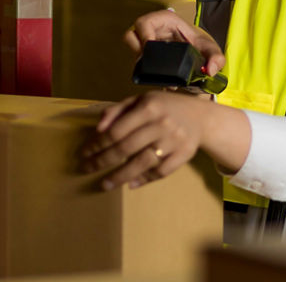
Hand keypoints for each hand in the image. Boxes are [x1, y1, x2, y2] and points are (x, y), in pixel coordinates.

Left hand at [80, 90, 208, 189]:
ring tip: (105, 184)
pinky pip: (161, 171)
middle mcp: (161, 124)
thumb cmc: (165, 107)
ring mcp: (173, 141)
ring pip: (142, 162)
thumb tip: (99, 129)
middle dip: (103, 161)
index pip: (117, 130)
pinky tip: (131, 184)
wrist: (201, 117)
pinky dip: (145, 179)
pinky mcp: (184, 155)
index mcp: (149, 107)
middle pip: (126, 148)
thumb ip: (118, 110)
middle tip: (88, 169)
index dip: (98, 144)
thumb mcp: (141, 100)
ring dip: (121, 176)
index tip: (85, 153)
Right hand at [124, 9, 225, 74]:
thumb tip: (210, 70)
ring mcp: (146, 41)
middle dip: (136, 50)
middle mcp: (152, 28)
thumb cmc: (201, 45)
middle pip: (131, 34)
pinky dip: (142, 68)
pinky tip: (155, 77)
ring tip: (153, 72)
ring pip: (130, 47)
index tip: (149, 49)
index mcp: (166, 19)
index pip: (144, 22)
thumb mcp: (211, 50)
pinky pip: (135, 59)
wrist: (197, 54)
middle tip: (149, 64)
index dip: (143, 35)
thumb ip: (217, 58)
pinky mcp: (144, 53)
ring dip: (138, 60)